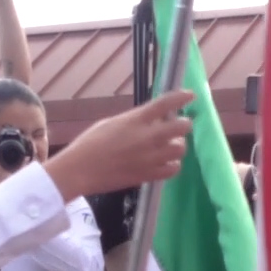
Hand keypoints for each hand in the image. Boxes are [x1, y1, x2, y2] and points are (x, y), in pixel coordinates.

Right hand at [44, 90, 191, 200]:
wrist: (80, 170)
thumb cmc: (89, 143)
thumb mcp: (111, 123)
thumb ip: (133, 121)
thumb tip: (148, 122)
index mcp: (135, 120)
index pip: (166, 103)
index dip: (182, 97)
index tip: (190, 95)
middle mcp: (147, 137)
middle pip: (181, 126)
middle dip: (184, 124)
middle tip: (180, 126)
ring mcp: (150, 157)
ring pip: (180, 149)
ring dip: (178, 145)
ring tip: (170, 146)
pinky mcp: (148, 175)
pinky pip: (173, 169)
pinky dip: (173, 164)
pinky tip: (166, 162)